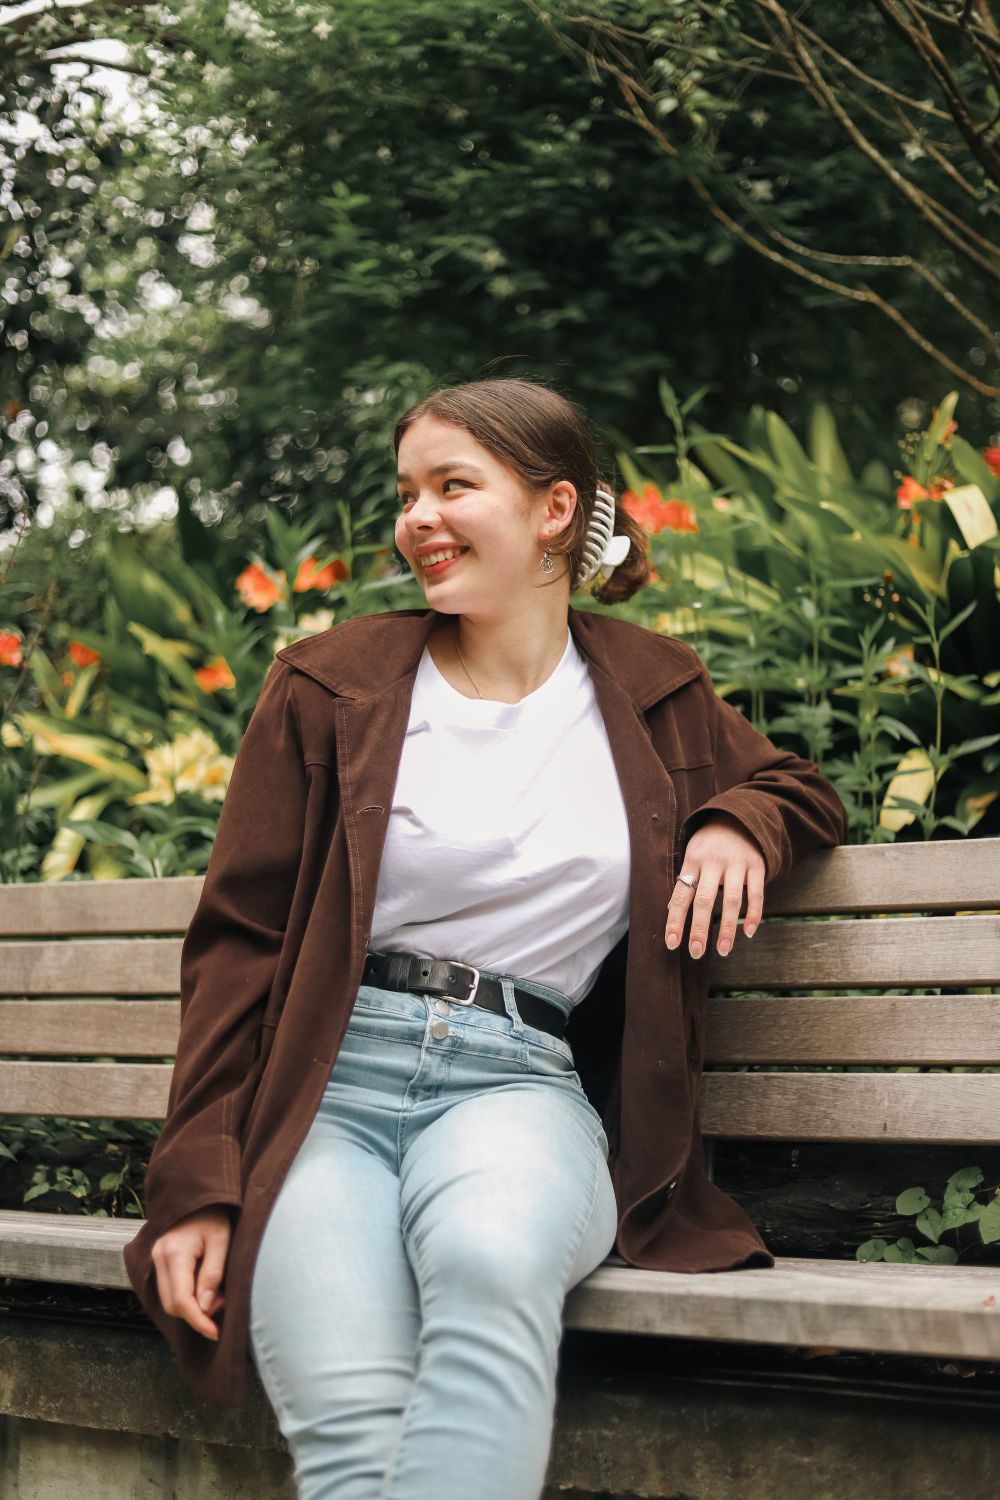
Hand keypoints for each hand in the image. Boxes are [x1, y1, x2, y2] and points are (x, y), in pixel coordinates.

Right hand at [150, 1205, 232, 1340]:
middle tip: (222, 1305)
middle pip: (172, 1304)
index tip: (216, 1333)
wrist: (198, 1193)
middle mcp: (158, 1258)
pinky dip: (184, 1296)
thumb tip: (205, 1308)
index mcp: (174, 1253)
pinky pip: (167, 1288)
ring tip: (216, 1295)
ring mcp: (155, 1258)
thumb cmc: (214, 1215)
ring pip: (168, 1299)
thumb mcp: (221, 1241)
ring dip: (191, 1306)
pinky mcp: (158, 1259)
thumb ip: (212, 1274)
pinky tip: (203, 1289)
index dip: (198, 1321)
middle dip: (196, 1314)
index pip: (181, 1300)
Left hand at [665, 817, 765, 958]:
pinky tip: (748, 932)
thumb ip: (686, 882)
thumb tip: (671, 912)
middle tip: (696, 952)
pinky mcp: (756, 865)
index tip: (672, 944)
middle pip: (705, 899)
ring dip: (728, 928)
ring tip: (723, 950)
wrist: (738, 817)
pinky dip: (753, 914)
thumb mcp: (692, 856)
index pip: (681, 895)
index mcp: (692, 860)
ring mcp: (736, 863)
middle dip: (700, 928)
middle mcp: (713, 862)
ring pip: (731, 899)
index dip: (676, 920)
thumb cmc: (709, 845)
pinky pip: (756, 893)